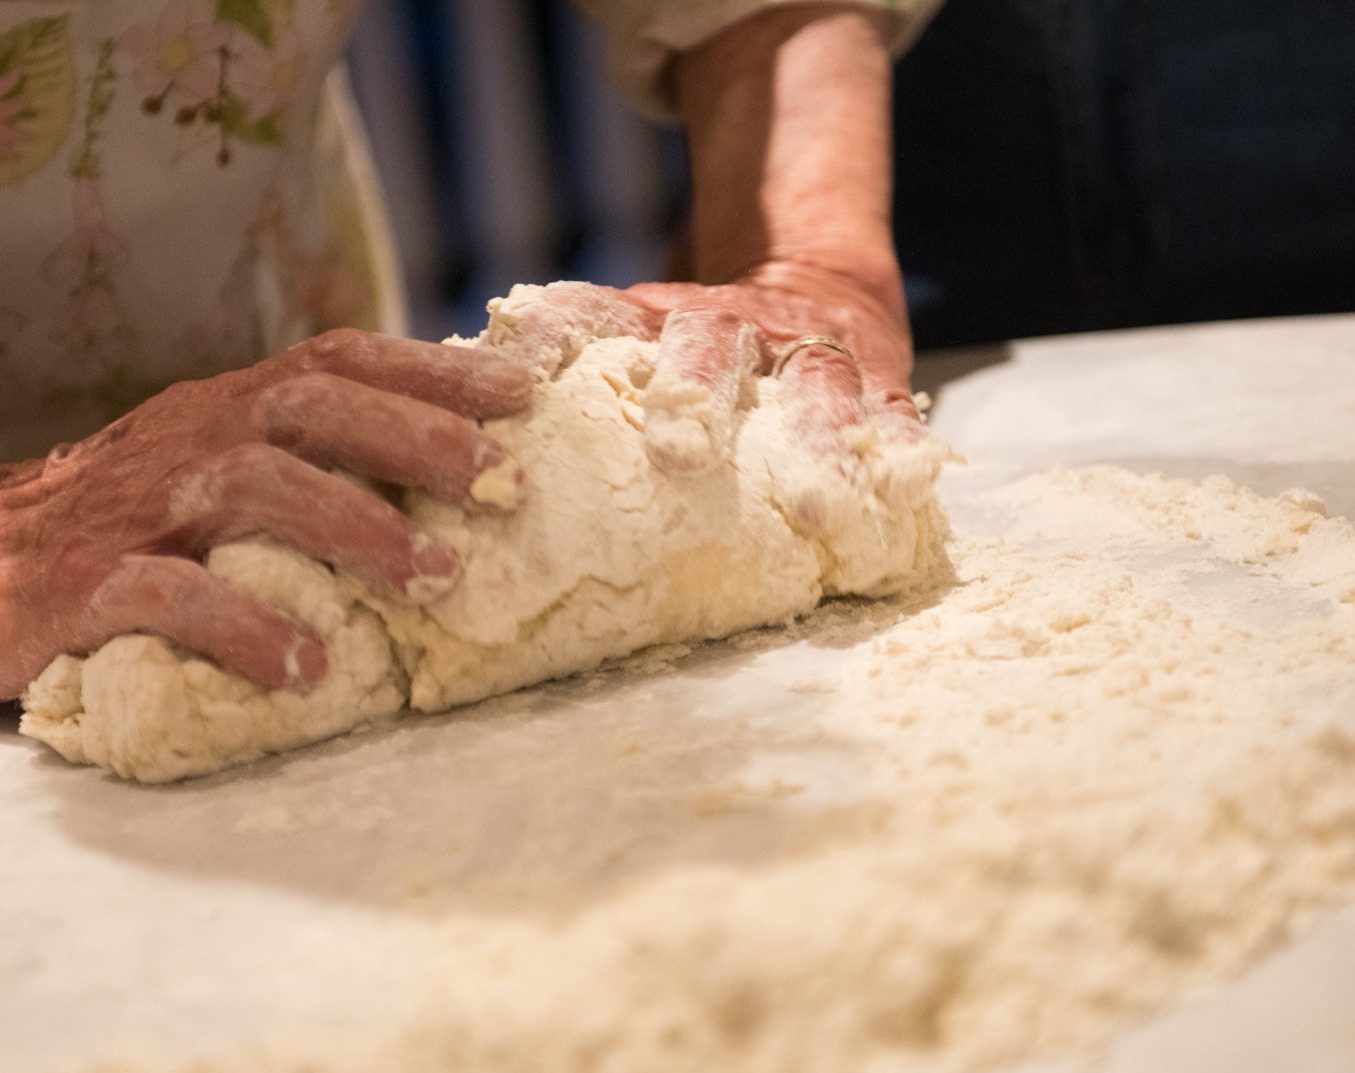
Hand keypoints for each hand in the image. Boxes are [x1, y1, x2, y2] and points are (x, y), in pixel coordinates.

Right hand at [0, 329, 530, 701]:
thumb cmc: (115, 524)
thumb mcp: (207, 469)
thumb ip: (300, 461)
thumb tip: (444, 473)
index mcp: (225, 409)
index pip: (339, 361)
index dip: (433, 370)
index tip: (528, 392)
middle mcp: (188, 440)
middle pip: (310, 407)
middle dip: (417, 437)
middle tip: (506, 482)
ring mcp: (135, 509)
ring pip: (252, 487)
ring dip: (353, 525)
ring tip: (435, 576)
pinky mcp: (81, 585)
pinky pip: (165, 596)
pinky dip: (242, 627)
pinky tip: (306, 668)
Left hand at [489, 261, 927, 471]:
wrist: (817, 285)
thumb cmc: (698, 354)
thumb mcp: (634, 338)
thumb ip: (564, 376)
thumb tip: (447, 442)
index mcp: (653, 316)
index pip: (596, 311)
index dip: (558, 333)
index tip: (520, 367)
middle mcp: (731, 325)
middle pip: (710, 343)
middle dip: (695, 394)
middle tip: (677, 455)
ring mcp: (809, 350)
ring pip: (813, 383)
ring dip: (816, 441)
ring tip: (817, 505)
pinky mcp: (875, 379)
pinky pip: (892, 416)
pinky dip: (901, 450)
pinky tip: (907, 487)